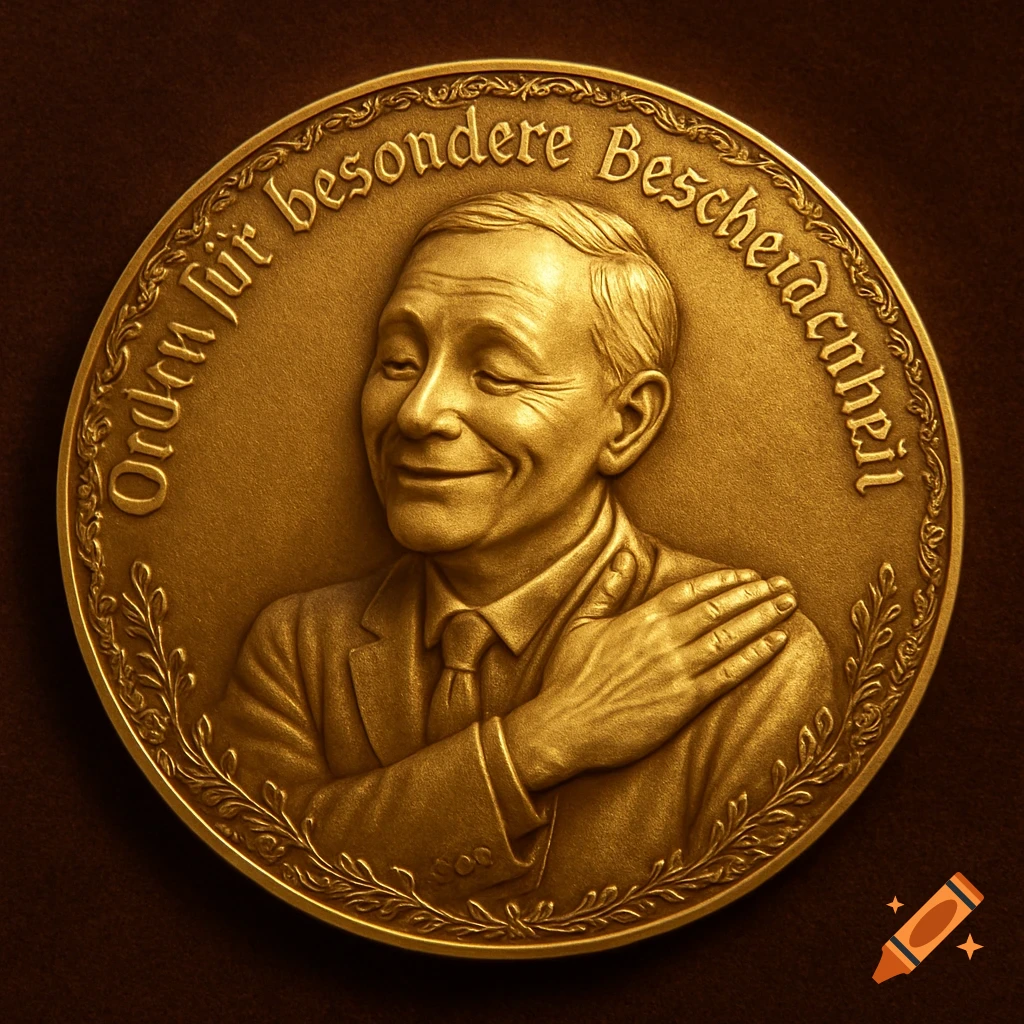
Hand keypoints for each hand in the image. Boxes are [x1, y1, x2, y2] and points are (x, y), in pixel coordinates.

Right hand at [504, 553, 796, 790]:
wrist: (565, 727)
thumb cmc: (569, 678)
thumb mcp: (582, 624)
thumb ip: (609, 589)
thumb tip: (625, 557)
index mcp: (641, 617)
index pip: (693, 591)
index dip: (726, 581)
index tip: (750, 575)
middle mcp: (664, 639)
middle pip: (720, 609)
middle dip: (756, 595)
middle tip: (785, 585)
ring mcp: (677, 670)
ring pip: (730, 637)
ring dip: (763, 618)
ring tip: (789, 606)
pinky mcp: (684, 701)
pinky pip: (729, 675)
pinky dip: (755, 656)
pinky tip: (776, 642)